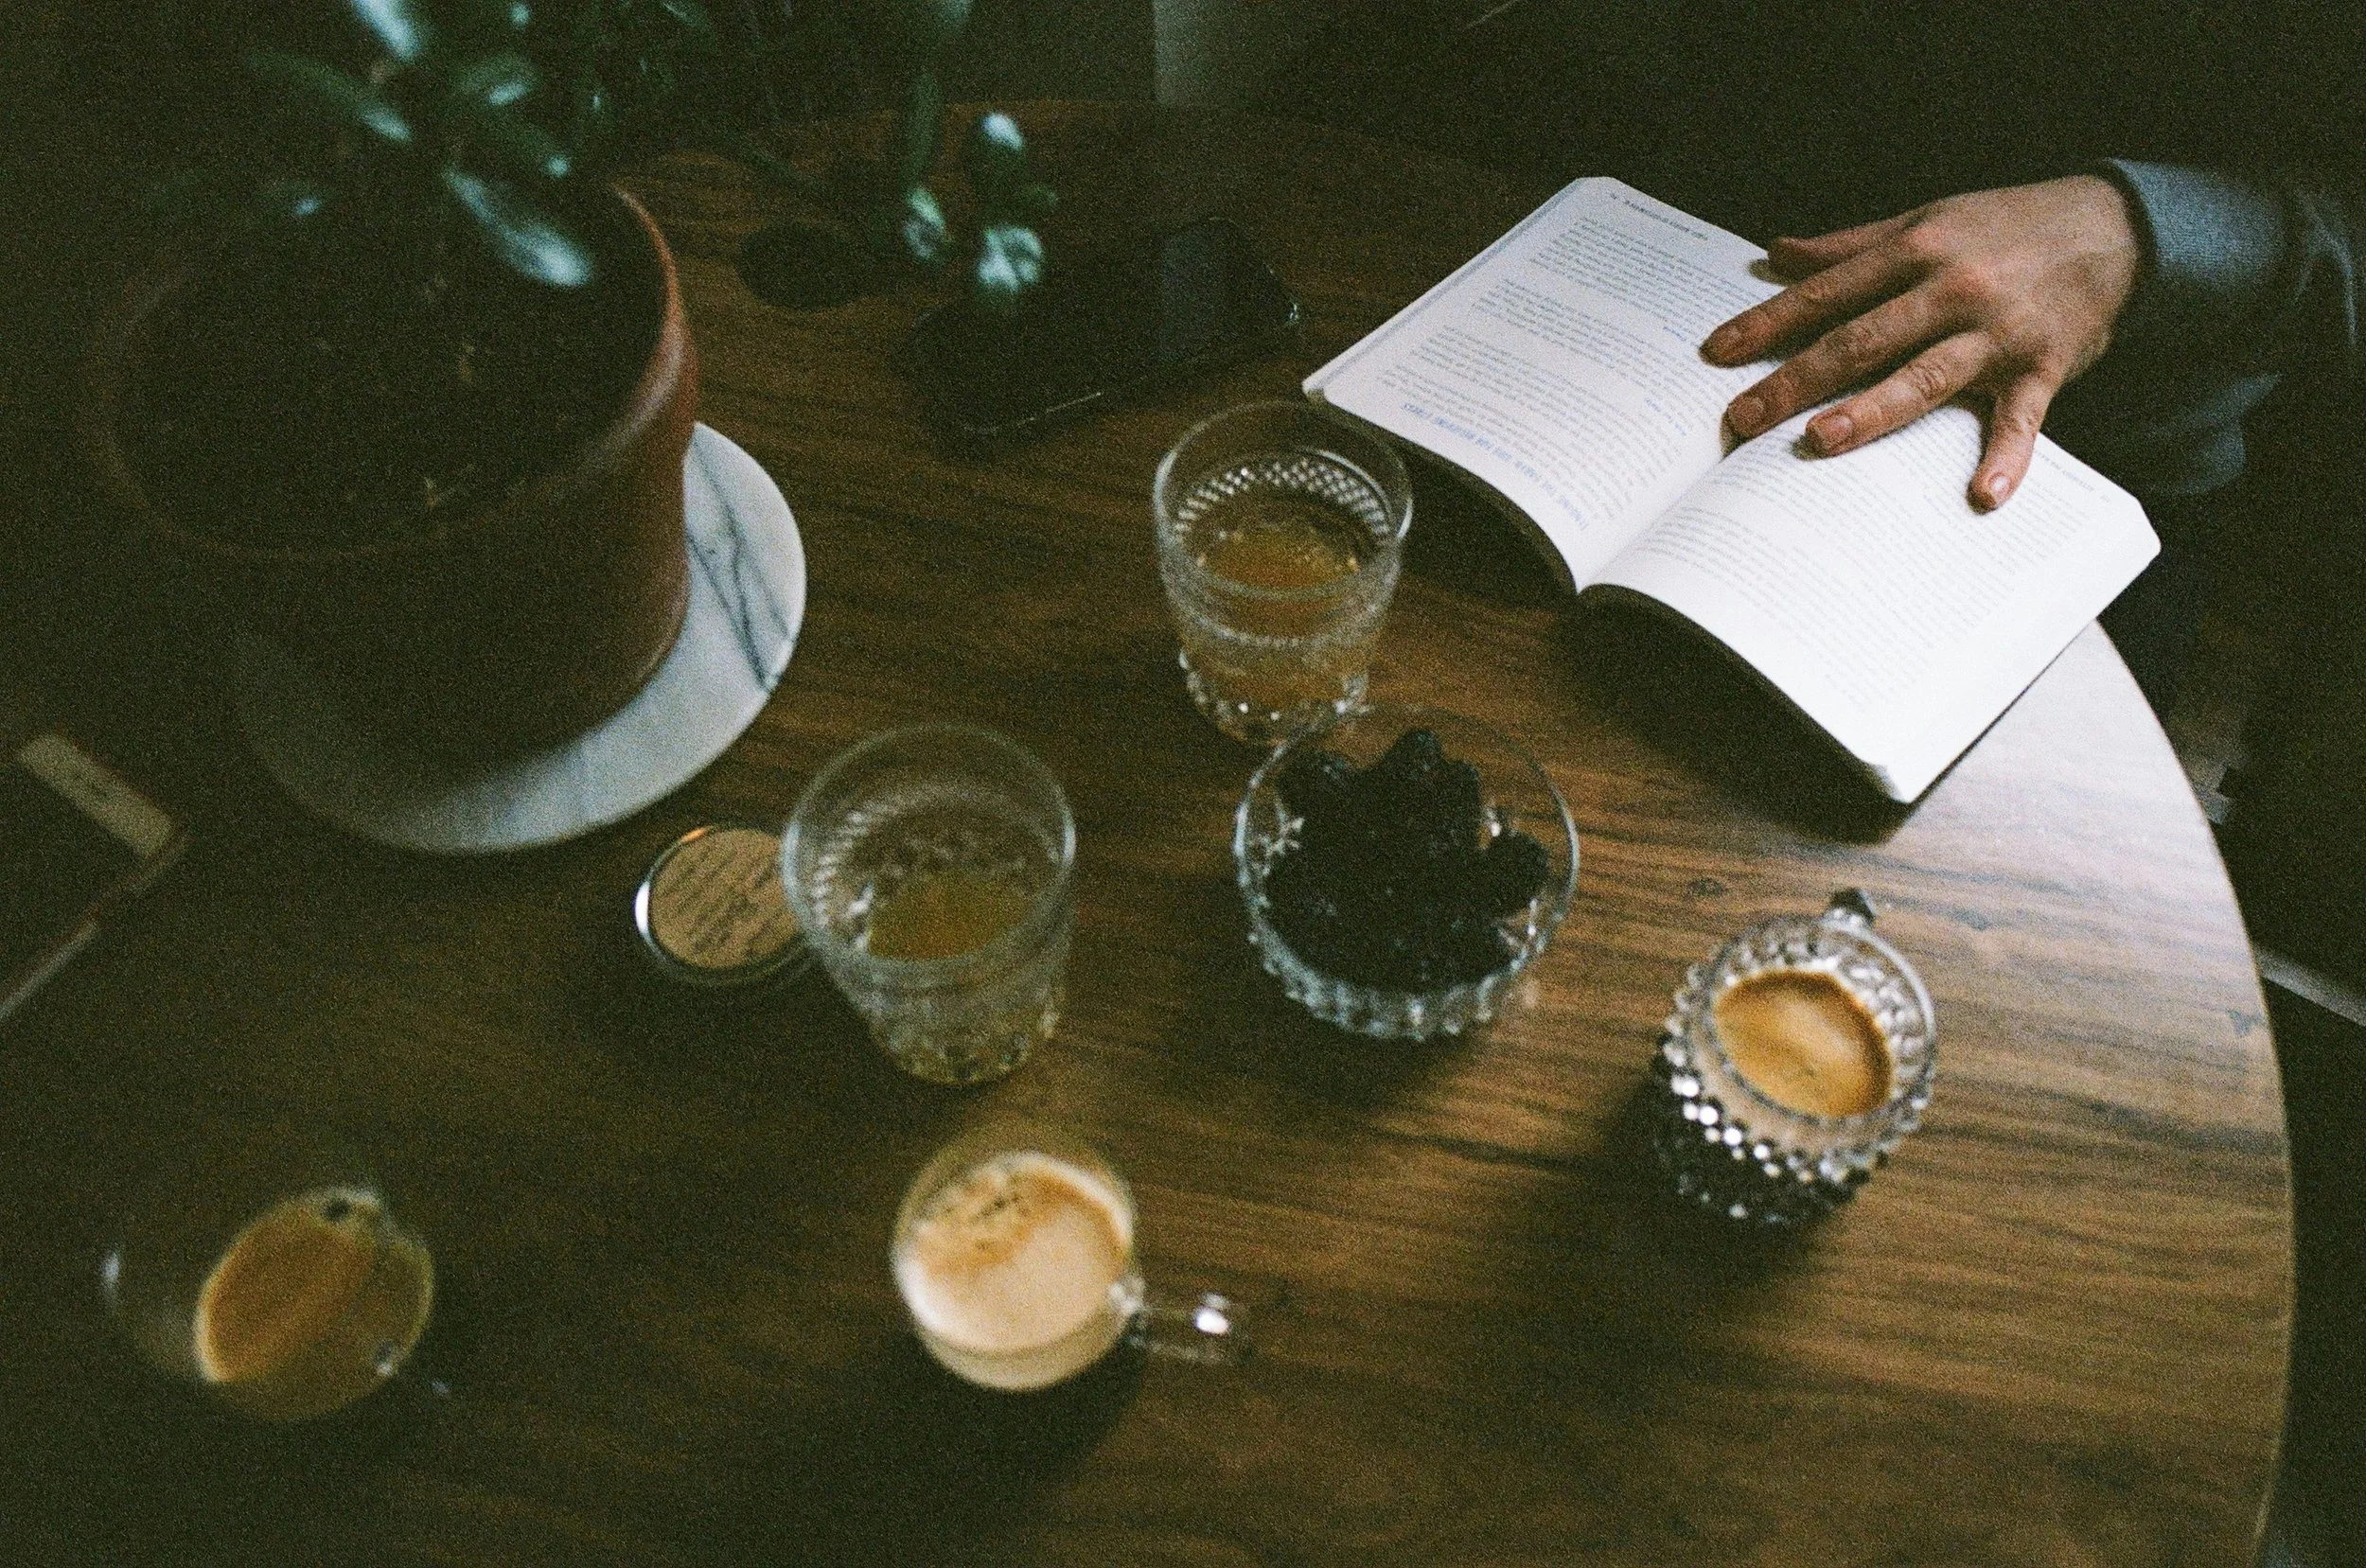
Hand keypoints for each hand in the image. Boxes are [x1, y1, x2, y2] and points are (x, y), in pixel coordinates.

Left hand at [1701, 176, 2140, 509]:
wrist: (2116, 225)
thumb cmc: (2007, 226)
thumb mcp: (1927, 219)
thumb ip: (1849, 246)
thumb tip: (1777, 253)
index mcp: (1915, 251)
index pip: (1827, 293)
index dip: (1769, 323)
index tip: (1718, 354)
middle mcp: (1951, 289)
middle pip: (1862, 339)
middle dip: (1797, 380)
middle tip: (1742, 418)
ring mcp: (1997, 332)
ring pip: (1925, 375)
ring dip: (1875, 411)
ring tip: (1822, 442)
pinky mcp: (2043, 367)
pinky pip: (2021, 419)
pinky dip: (2006, 457)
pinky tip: (1982, 495)